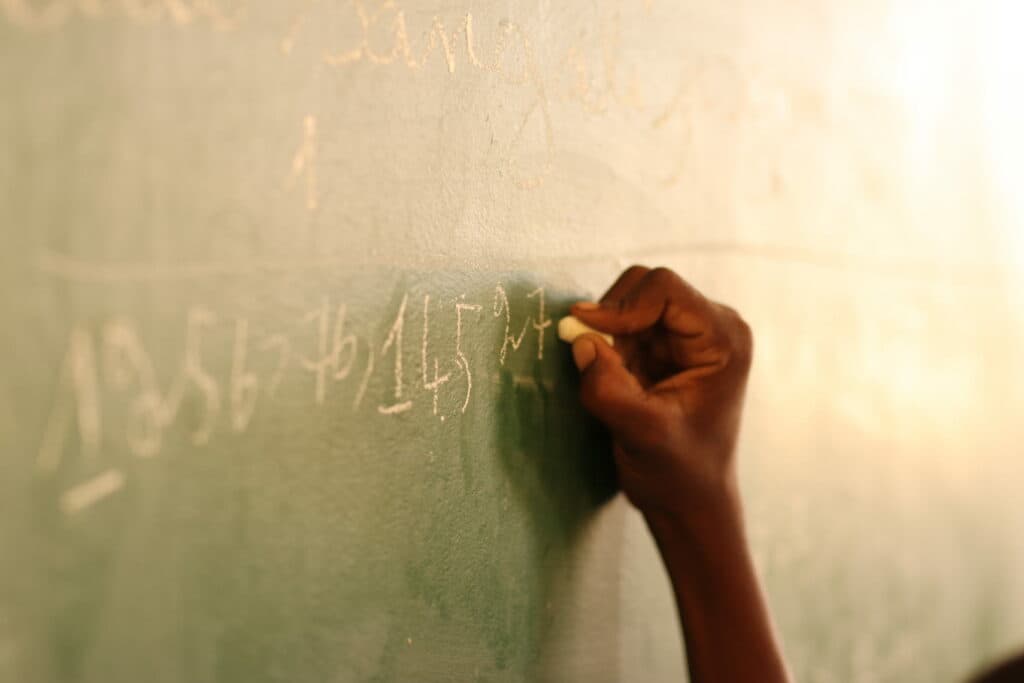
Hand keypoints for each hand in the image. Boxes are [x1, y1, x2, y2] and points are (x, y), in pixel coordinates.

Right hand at [570, 266, 752, 520]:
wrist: (687, 499)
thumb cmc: (678, 472)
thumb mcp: (642, 433)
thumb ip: (609, 388)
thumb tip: (581, 340)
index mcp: (724, 338)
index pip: (664, 288)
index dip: (621, 306)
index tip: (588, 334)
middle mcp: (711, 326)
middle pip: (645, 285)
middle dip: (613, 318)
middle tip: (601, 361)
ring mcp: (687, 334)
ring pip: (629, 301)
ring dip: (608, 333)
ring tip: (617, 378)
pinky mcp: (664, 346)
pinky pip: (622, 324)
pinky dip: (607, 344)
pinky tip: (618, 379)